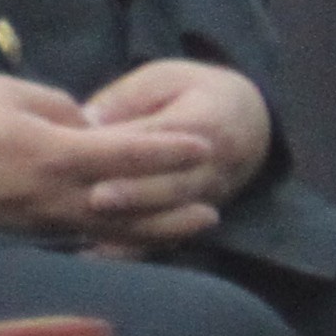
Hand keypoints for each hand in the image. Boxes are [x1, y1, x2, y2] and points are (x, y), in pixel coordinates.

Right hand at [0, 75, 228, 247]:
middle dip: (177, 199)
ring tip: (197, 224)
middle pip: (133, 202)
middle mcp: (58, 195)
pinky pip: (88, 237)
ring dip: (162, 227)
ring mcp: (44, 221)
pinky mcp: (28, 233)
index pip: (126, 153)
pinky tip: (139, 237)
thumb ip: (53, 105)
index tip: (204, 144)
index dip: (168, 148)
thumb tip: (85, 124)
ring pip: (117, 228)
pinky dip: (123, 238)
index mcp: (52, 153)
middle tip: (217, 199)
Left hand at [77, 59, 275, 243]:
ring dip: (137, 225)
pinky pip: (172, 236)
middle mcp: (215, 165)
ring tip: (98, 232)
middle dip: (136, 193)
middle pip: (174, 184)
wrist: (250, 119)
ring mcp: (212, 195)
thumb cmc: (191, 91)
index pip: (168, 138)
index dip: (132, 148)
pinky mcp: (201, 215)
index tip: (95, 153)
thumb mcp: (163, 78)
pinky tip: (103, 256)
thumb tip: (85, 119)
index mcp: (205, 123)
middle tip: (97, 198)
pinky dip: (141, 248)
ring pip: (175, 215)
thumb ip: (128, 99)